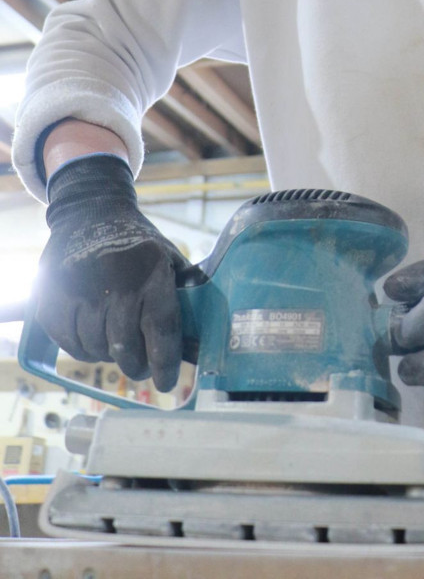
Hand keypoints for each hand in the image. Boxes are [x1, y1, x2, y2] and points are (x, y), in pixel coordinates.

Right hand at [37, 154, 192, 391]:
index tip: (167, 383)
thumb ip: (184, 289)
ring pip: (97, 350)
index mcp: (150, 273)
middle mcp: (114, 285)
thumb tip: (201, 333)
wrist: (90, 210)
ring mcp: (79, 294)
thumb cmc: (136, 240)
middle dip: (138, 365)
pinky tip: (94, 337)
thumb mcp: (168, 254)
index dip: (164, 362)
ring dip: (110, 356)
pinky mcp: (52, 302)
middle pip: (126, 347)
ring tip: (117, 345)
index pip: (160, 329)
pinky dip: (84, 349)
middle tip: (142, 368)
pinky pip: (71, 345)